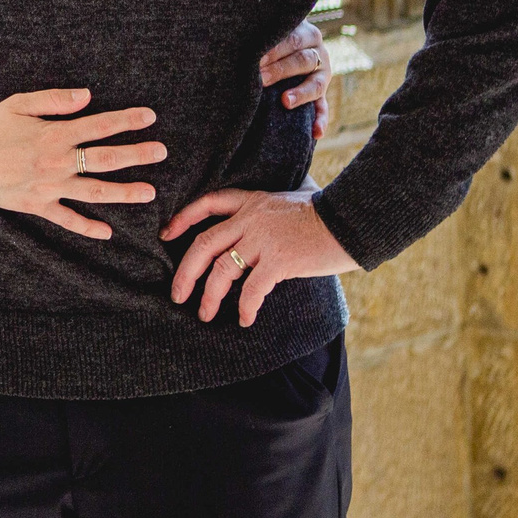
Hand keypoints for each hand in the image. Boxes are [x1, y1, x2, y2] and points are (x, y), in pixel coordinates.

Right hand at [0, 90, 163, 239]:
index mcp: (54, 134)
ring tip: (150, 192)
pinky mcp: (39, 206)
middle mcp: (58, 162)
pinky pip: (68, 220)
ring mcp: (51, 187)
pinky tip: (107, 233)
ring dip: (125, 193)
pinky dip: (88, 228)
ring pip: (96, 192)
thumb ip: (53, 100)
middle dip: (137, 155)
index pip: (100, 125)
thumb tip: (87, 96)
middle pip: (107, 159)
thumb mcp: (17, 104)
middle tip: (162, 152)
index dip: (127, 120)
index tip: (150, 118)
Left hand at [161, 188, 357, 325]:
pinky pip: (252, 289)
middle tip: (177, 295)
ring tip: (205, 314)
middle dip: (185, 273)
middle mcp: (251, 218)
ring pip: (222, 271)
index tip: (167, 235)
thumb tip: (265, 217)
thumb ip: (270, 208)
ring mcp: (263, 239)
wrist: (351, 220)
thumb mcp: (290, 198)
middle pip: (204, 245)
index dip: (183, 219)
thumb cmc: (326, 212)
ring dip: (210, 297)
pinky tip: (245, 320)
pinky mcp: (279, 261)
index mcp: (251, 200)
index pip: (207, 204)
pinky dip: (245, 307)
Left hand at [260, 19, 333, 141]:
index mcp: (305, 33)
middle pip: (303, 60)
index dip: (275, 49)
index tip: (256, 58)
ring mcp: (322, 75)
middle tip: (261, 78)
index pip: (293, 39)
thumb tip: (236, 44)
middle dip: (281, 70)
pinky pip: (324, 108)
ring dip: (301, 94)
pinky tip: (316, 133)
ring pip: (317, 84)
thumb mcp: (271, 35)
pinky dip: (321, 120)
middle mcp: (317, 52)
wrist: (284, 51)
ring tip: (285, 102)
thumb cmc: (269, 39)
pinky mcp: (322, 95)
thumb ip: (262, 38)